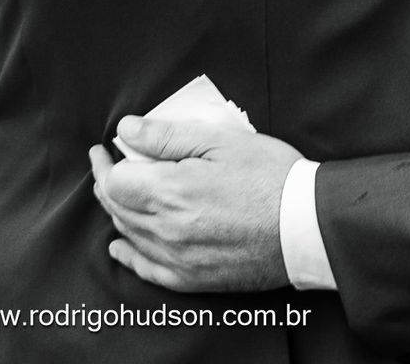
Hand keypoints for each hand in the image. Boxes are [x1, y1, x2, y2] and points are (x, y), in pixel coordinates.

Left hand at [87, 117, 299, 293]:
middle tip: (106, 165)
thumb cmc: (270, 177)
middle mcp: (167, 230)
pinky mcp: (194, 278)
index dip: (103, 164)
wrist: (307, 226)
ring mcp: (179, 258)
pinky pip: (148, 270)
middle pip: (118, 208)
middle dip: (106, 184)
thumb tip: (126, 130)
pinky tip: (121, 246)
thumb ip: (167, 136)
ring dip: (117, 212)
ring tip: (116, 192)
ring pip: (130, 235)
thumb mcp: (220, 140)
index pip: (114, 182)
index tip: (102, 150)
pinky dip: (129, 255)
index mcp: (170, 192)